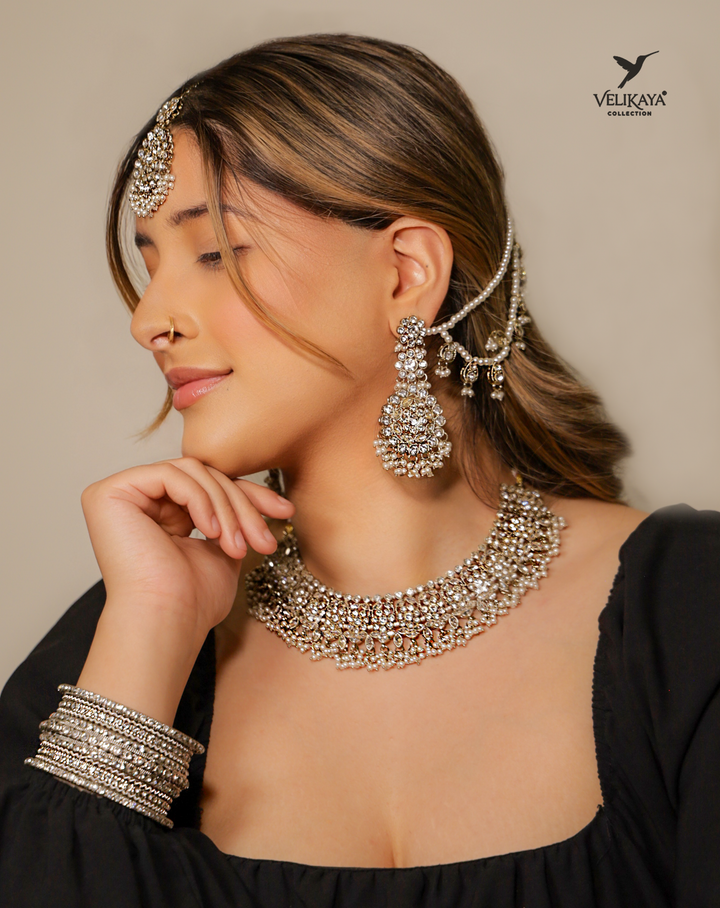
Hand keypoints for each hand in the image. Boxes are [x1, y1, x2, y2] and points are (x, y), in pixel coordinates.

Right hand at [76, 458, 293, 721]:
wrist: (167, 623)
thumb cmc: (192, 601)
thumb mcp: (224, 549)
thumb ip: (231, 519)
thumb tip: (262, 499)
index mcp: (157, 513)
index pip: (210, 486)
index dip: (250, 495)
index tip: (285, 512)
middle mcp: (135, 500)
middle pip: (204, 476)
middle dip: (243, 505)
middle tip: (264, 539)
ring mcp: (119, 494)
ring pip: (193, 472)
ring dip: (226, 507)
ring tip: (237, 546)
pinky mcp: (109, 493)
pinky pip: (171, 474)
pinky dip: (200, 499)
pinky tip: (210, 532)